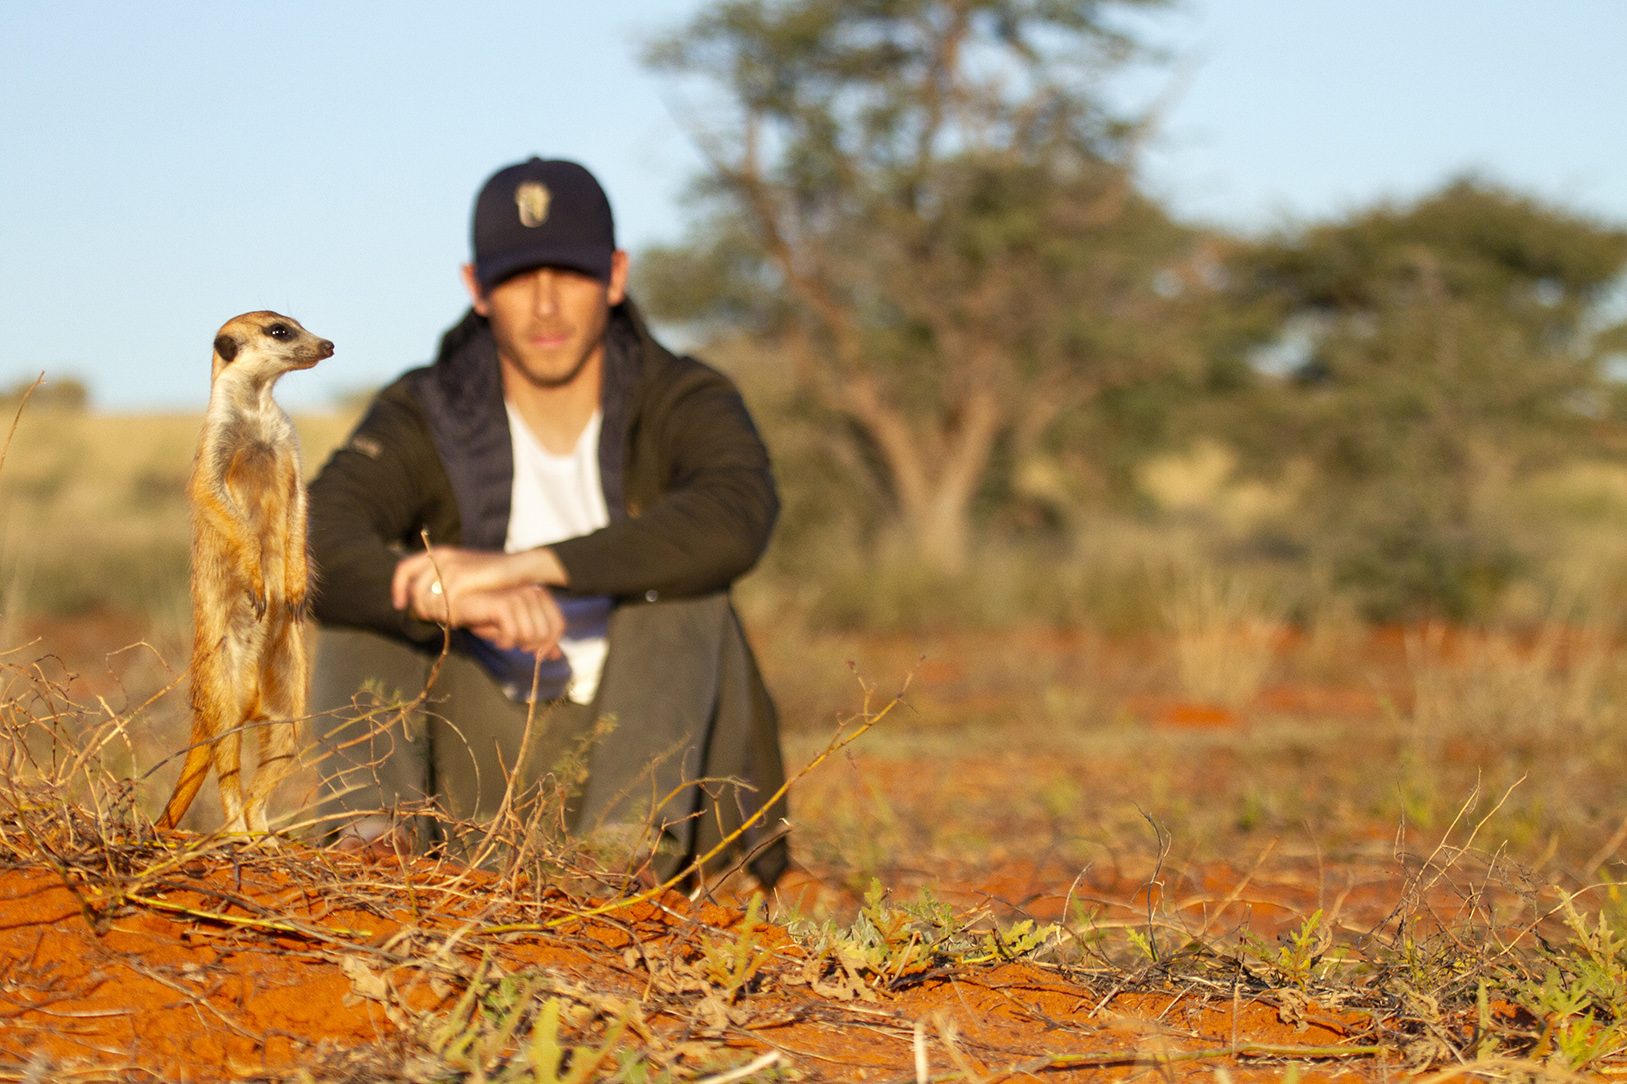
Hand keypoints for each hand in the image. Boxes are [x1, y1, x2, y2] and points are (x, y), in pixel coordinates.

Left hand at [393, 551, 565, 656]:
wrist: (519, 567)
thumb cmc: (493, 573)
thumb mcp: (464, 568)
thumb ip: (444, 578)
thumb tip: (425, 599)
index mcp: (439, 553)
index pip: (404, 569)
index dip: (398, 588)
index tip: (400, 605)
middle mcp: (441, 558)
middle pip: (415, 591)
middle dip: (420, 609)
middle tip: (432, 620)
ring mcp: (451, 568)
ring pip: (428, 601)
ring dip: (436, 615)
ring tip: (449, 619)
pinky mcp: (461, 580)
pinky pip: (444, 605)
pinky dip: (449, 616)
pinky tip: (459, 619)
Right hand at [455, 584, 565, 656]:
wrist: (461, 607)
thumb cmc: (489, 617)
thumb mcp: (517, 630)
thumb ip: (538, 640)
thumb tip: (557, 655)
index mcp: (540, 595)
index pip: (558, 625)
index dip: (550, 644)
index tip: (538, 655)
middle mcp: (532, 592)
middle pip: (545, 633)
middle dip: (530, 645)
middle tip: (514, 644)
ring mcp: (518, 596)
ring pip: (530, 634)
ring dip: (515, 643)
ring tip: (503, 640)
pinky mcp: (503, 603)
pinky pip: (513, 633)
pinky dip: (504, 642)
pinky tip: (497, 640)